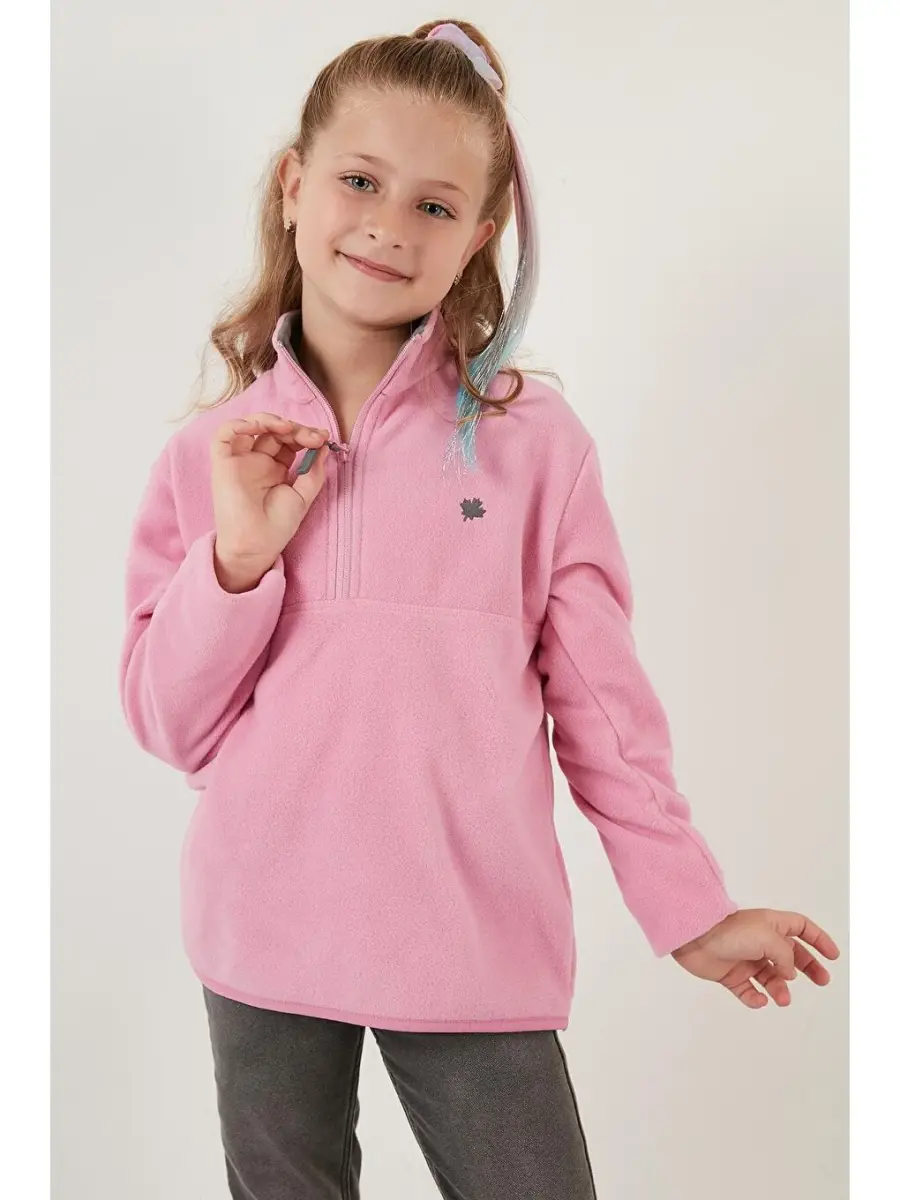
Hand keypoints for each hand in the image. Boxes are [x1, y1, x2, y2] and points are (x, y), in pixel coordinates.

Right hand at [210, 412, 331, 587]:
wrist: (256, 545)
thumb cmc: (277, 526)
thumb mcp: (303, 496)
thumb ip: (314, 472)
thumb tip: (324, 445)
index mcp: (275, 469)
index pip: (289, 441)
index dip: (306, 435)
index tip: (323, 438)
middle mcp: (257, 462)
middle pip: (274, 432)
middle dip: (295, 429)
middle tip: (312, 436)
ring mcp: (240, 461)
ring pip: (250, 426)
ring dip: (270, 421)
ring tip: (288, 428)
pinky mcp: (223, 463)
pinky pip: (224, 435)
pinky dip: (239, 424)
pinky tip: (259, 426)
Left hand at [670, 908, 839, 1008]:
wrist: (694, 939)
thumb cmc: (730, 931)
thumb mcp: (768, 937)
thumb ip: (786, 956)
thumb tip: (789, 973)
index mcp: (771, 925)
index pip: (801, 928)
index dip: (819, 939)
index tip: (833, 955)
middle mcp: (760, 941)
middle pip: (792, 955)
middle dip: (808, 968)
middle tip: (823, 981)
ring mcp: (746, 958)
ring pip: (772, 977)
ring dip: (781, 988)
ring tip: (782, 998)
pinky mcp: (731, 975)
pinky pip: (749, 992)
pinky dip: (756, 998)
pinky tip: (758, 1000)